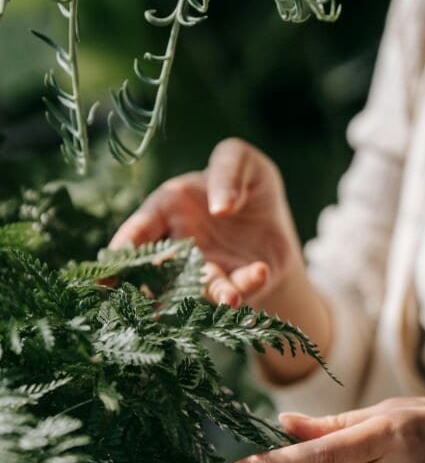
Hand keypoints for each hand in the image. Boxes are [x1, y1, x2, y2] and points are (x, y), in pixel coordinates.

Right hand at [110, 138, 303, 308]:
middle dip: (154, 288)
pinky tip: (260, 271)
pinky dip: (248, 285)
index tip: (111, 268)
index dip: (123, 249)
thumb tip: (219, 207)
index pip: (139, 230)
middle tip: (152, 304)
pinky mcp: (233, 285)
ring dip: (215, 293)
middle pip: (158, 270)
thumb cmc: (245, 181)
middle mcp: (179, 244)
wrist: (274, 217)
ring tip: (230, 298)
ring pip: (201, 287)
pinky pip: (238, 288)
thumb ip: (227, 169)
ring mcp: (204, 268)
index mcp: (167, 208)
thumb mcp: (239, 158)